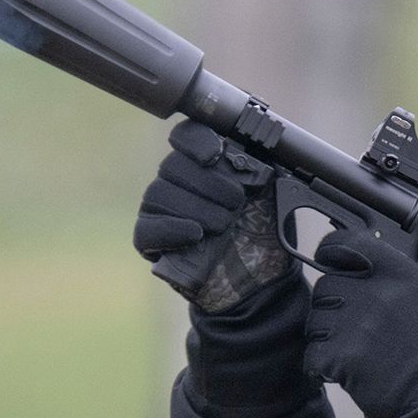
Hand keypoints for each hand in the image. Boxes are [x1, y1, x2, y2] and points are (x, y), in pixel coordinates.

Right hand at [134, 120, 289, 312]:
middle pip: (172, 165)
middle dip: (208, 184)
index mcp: (203, 163)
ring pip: (158, 194)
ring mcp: (159, 211)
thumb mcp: (271, 194)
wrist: (259, 281)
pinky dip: (171, 229)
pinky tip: (196, 235)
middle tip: (236, 205)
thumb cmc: (263, 234)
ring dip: (196, 208)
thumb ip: (261, 165)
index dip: (196, 141)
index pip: (185, 136)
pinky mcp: (150, 242)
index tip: (215, 155)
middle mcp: (176, 182)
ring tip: (223, 226)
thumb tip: (258, 141)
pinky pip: (146, 229)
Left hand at [304, 229, 417, 417]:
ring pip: (315, 319)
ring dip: (326, 337)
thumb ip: (390, 279)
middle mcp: (377, 291)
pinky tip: (345, 372)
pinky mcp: (342, 355)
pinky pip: (313, 353)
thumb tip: (356, 268)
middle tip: (351, 328)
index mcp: (400, 273)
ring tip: (354, 353)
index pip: (345, 242)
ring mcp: (357, 323)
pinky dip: (322, 366)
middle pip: (325, 284)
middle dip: (331, 306)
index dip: (330, 253)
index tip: (328, 261)